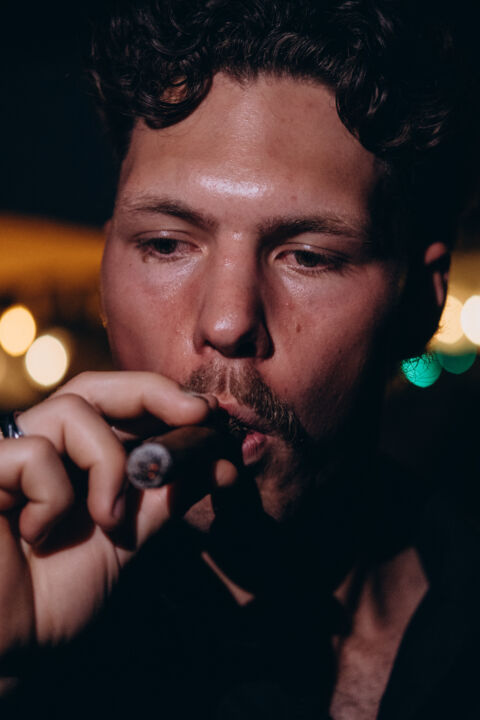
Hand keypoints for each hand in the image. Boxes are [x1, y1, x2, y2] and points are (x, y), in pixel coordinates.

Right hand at [0, 371, 237, 659]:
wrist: (7, 650)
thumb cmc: (55, 595)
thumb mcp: (126, 539)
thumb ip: (165, 497)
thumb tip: (223, 462)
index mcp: (67, 459)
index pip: (112, 403)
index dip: (160, 398)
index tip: (207, 415)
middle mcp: (34, 445)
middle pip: (92, 387)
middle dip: (151, 394)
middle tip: (195, 414)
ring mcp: (3, 454)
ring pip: (72, 413)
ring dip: (108, 467)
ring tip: (108, 520)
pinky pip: (34, 454)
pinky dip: (52, 497)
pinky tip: (36, 535)